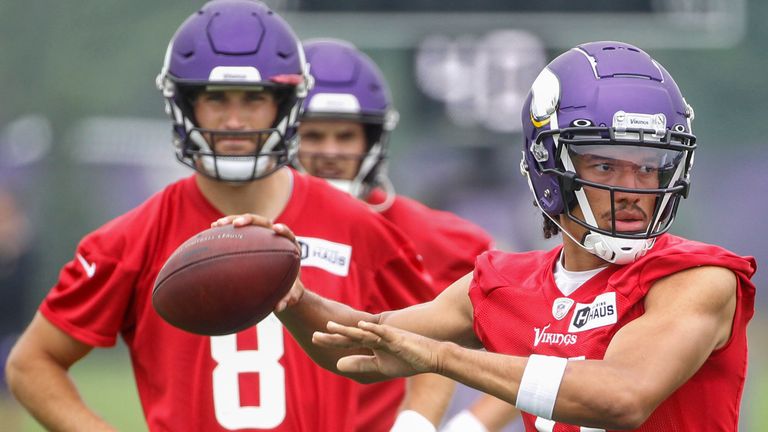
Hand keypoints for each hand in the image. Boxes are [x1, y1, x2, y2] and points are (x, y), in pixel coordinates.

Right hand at [212, 213, 302, 311]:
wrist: (284, 284)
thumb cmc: (290, 288)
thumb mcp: (292, 295)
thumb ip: (289, 298)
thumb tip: (279, 307)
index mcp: (289, 247)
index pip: (287, 234)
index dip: (282, 230)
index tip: (275, 229)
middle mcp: (275, 237)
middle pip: (263, 223)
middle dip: (250, 220)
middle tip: (237, 224)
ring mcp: (261, 236)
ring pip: (247, 224)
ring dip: (232, 221)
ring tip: (216, 225)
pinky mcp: (251, 239)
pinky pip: (237, 231)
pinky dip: (225, 230)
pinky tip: (211, 231)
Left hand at [313, 320, 443, 377]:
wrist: (431, 356)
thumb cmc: (407, 359)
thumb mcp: (380, 366)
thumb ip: (360, 364)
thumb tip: (337, 364)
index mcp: (371, 343)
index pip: (348, 341)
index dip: (332, 340)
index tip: (314, 338)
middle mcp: (376, 337)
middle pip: (350, 335)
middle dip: (333, 335)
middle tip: (314, 334)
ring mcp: (386, 336)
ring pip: (363, 332)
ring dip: (348, 330)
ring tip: (331, 327)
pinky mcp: (397, 337)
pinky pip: (383, 333)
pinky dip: (372, 330)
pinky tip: (361, 327)